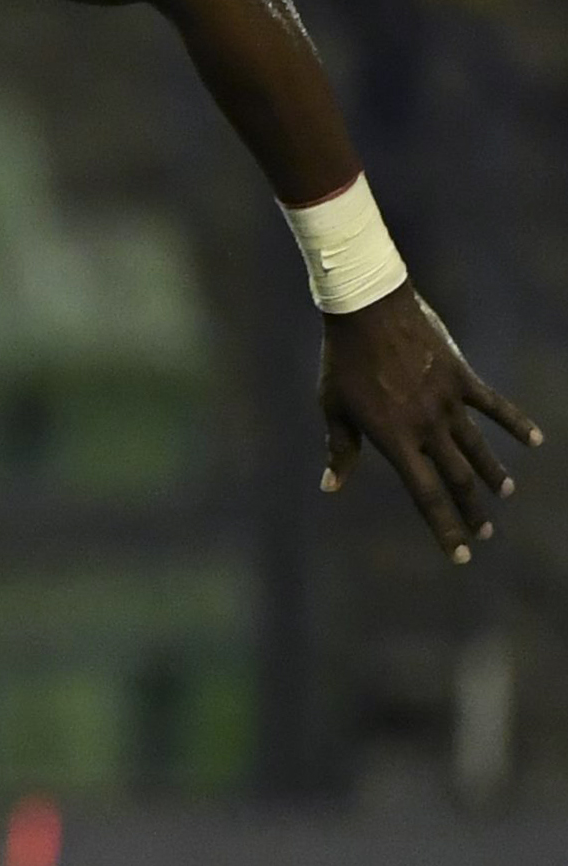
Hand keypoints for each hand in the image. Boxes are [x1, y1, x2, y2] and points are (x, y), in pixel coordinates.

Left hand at [318, 286, 540, 561]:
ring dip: (493, 474)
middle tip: (486, 534)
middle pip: (457, 478)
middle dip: (472, 510)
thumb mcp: (334, 408)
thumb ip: (340, 450)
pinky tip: (535, 441)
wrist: (368, 310)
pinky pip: (494, 404)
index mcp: (394, 440)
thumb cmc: (343, 362)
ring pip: (477, 448)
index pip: (425, 495)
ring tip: (505, 495)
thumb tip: (331, 486)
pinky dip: (515, 422)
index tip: (462, 554)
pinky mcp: (461, 377)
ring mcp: (447, 402)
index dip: (444, 528)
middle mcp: (426, 427)